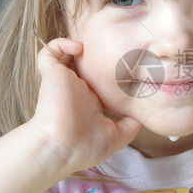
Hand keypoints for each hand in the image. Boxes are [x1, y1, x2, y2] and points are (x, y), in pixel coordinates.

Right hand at [29, 38, 140, 174]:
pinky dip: (60, 44)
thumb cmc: (85, 147)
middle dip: (95, 54)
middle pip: (83, 66)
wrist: (60, 148)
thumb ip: (130, 126)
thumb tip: (143, 116)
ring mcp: (64, 82)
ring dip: (76, 46)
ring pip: (64, 55)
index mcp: (90, 103)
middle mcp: (77, 90)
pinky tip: (78, 48)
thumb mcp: (116, 137)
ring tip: (91, 46)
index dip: (109, 73)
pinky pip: (48, 53)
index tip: (126, 65)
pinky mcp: (51, 75)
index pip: (98, 82)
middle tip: (113, 45)